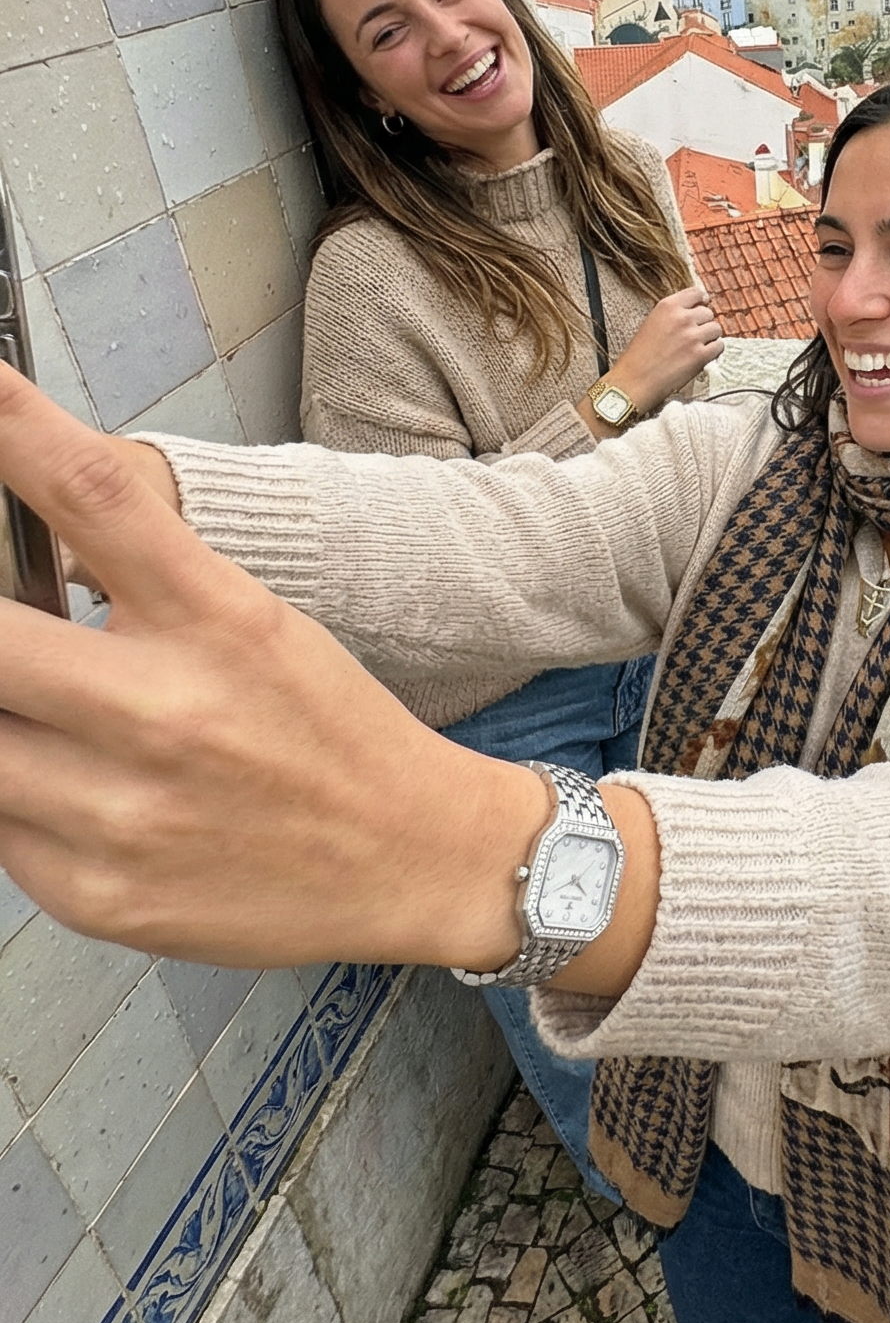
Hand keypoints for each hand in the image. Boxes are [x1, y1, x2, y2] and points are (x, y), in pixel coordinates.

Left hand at [0, 361, 540, 967]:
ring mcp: (122, 810)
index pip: (92, 496)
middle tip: (15, 629)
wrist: (414, 859)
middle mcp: (165, 710)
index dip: (11, 430)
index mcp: (218, 619)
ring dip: (0, 713)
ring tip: (52, 708)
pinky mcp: (95, 892)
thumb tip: (15, 555)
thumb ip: (139, 584)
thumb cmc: (332, 732)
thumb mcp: (259, 623)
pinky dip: (16, 797)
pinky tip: (83, 793)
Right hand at [599, 285, 723, 415]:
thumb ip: (673, 314)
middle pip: (708, 313)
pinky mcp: (700, 355)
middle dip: (703, 324)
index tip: (703, 304)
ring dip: (710, 338)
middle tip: (692, 337)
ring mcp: (692, 336)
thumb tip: (695, 310)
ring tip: (696, 348)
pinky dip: (713, 352)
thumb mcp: (652, 322)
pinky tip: (701, 357)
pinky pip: (719, 346)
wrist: (634, 380)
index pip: (696, 292)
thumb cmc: (640, 355)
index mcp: (667, 306)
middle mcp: (682, 318)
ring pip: (716, 329)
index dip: (702, 300)